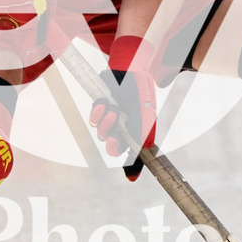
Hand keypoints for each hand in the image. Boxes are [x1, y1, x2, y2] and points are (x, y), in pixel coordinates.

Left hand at [89, 36, 155, 180]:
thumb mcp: (146, 105)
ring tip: (113, 109)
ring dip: (107, 123)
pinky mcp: (101, 109)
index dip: (134, 167)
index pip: (138, 154)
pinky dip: (97, 113)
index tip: (131, 177)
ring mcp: (113, 118)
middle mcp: (126, 126)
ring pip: (103, 134)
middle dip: (114, 146)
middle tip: (113, 141)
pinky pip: (94, 119)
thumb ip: (146, 125)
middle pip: (117, 149)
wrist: (126, 64)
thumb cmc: (139, 84)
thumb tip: (146, 147)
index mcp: (140, 129)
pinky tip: (103, 104)